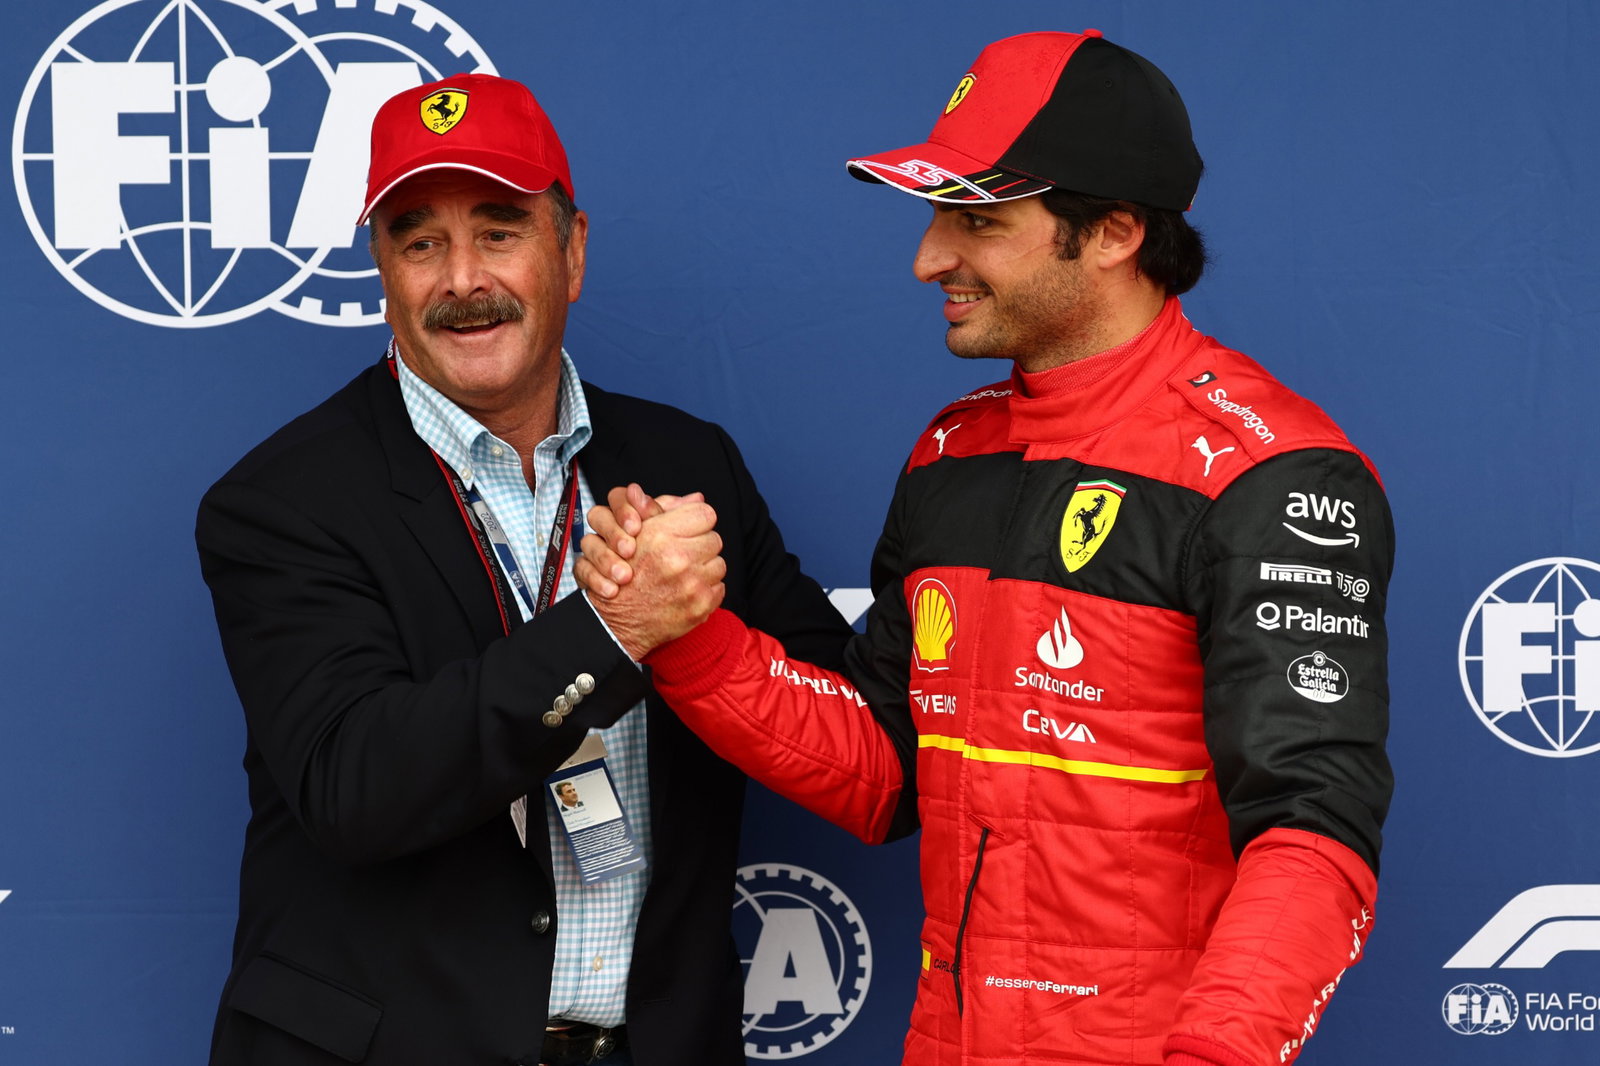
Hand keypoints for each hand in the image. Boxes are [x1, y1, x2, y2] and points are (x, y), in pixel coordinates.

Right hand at [577, 487, 725, 658]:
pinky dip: (706, 589)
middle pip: (714, 538)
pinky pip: (719, 587)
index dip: (696, 521)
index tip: (688, 530)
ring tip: (684, 574)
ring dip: (705, 567)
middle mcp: (678, 558)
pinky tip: (686, 590)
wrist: (617, 621)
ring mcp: (692, 583)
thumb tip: (697, 497)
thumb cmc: (626, 573)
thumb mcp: (638, 533)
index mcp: (661, 534)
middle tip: (683, 555)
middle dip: (700, 545)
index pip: (705, 514)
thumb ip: (666, 510)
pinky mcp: (701, 605)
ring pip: (719, 563)